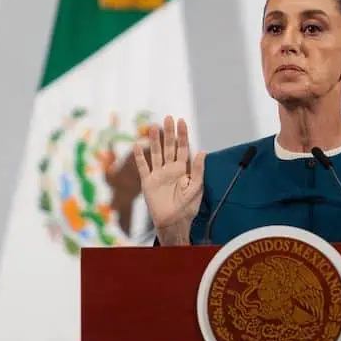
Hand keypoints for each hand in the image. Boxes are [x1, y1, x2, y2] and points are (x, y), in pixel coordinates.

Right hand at [132, 115, 204, 244]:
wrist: (173, 222)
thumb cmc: (188, 207)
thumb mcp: (196, 187)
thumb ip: (197, 169)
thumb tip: (202, 151)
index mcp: (182, 169)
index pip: (182, 148)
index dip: (182, 135)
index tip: (181, 121)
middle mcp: (170, 169)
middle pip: (169, 147)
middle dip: (169, 133)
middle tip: (168, 117)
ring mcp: (158, 174)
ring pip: (156, 153)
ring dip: (155, 140)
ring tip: (154, 127)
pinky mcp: (148, 182)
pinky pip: (143, 167)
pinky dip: (140, 157)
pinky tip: (138, 146)